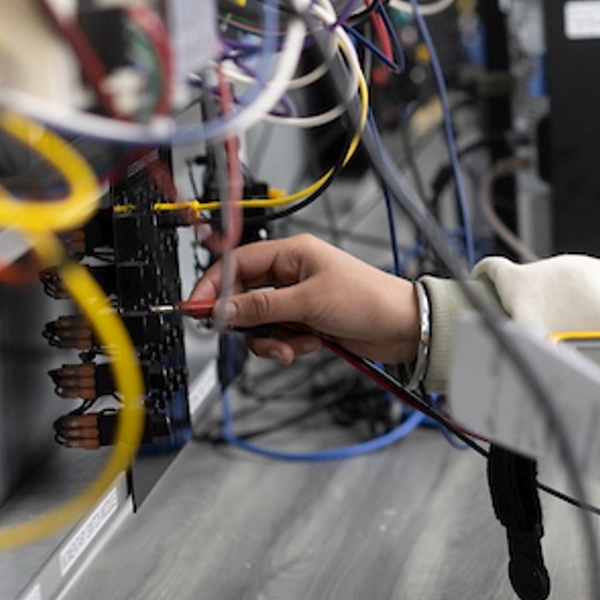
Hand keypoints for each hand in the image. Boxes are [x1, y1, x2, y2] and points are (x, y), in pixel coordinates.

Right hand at [181, 234, 420, 365]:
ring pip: (260, 321)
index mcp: (292, 253)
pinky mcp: (306, 321)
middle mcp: (292, 273)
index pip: (237, 264)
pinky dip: (288, 345)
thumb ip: (262, 308)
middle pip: (244, 296)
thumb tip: (222, 310)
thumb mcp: (309, 302)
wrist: (402, 327)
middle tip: (253, 335)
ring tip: (293, 345)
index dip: (213, 286)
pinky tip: (310, 345)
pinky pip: (278, 335)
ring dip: (272, 338)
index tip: (197, 309)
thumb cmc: (369, 300)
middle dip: (248, 322)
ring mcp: (298, 298)